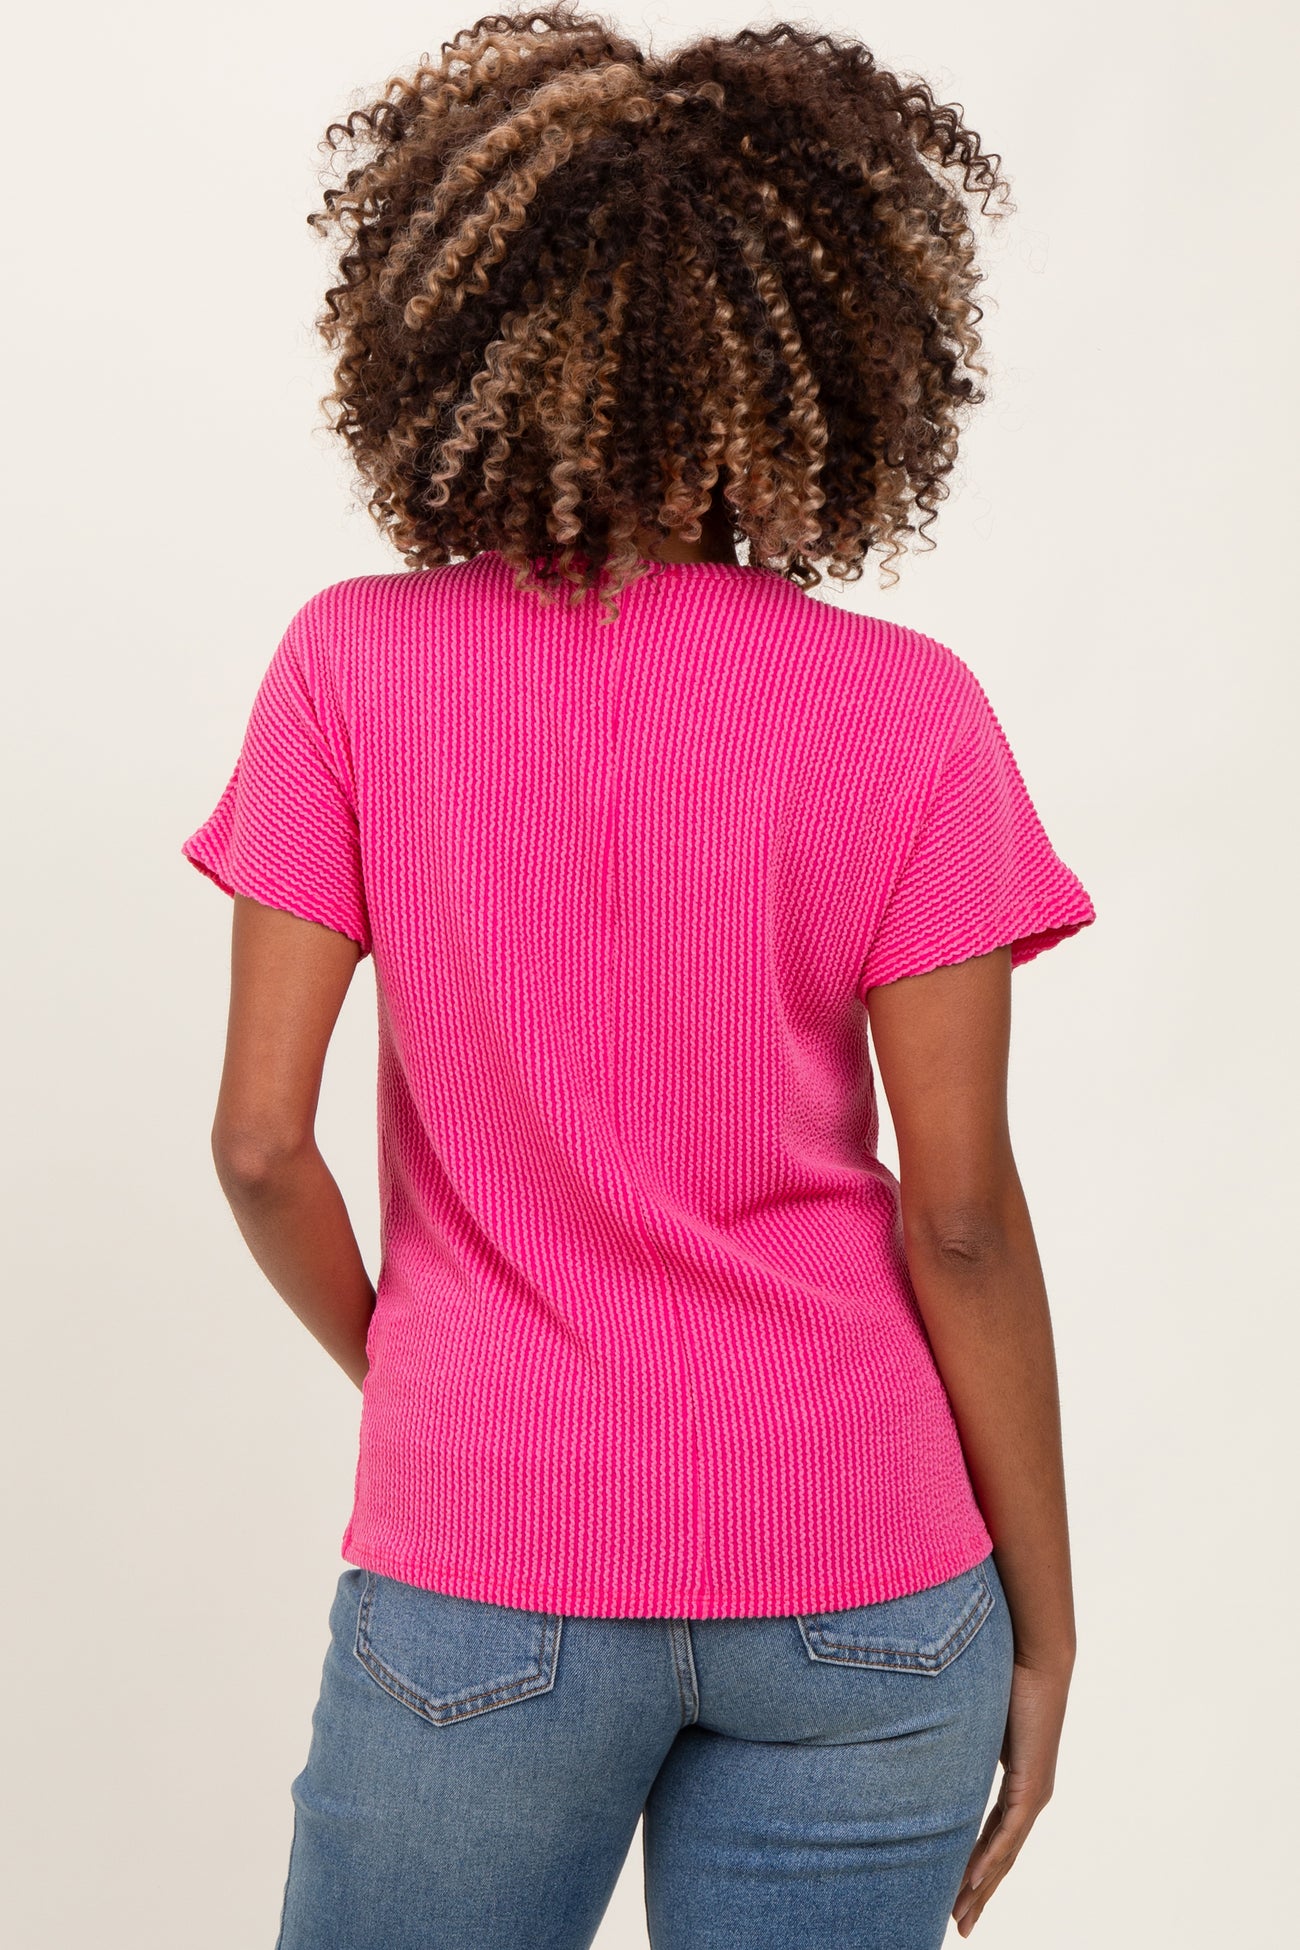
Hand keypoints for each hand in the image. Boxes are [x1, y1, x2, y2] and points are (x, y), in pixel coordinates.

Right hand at [951, 1654, 1071, 1935]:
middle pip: (999, 1855)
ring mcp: (1033, 1794)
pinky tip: (973, 1881)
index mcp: (1017, 1783)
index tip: (956, 1889)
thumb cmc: (1004, 1673)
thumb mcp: (971, 1717)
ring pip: (1004, 1852)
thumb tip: (918, 1724)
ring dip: (981, 1886)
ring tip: (963, 1917)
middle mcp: (1029, 1795)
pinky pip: (1008, 1832)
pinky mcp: (1032, 1786)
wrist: (1036, 1655)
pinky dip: (990, 1859)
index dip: (973, 1864)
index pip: (992, 1835)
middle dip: (978, 1891)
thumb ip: (953, 1732)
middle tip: (960, 1923)